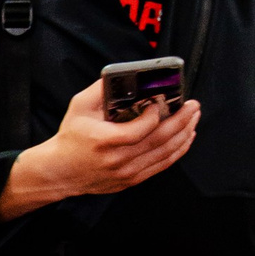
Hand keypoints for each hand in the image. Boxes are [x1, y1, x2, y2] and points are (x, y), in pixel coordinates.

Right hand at [0, 79, 199, 219]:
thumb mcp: (79, 107)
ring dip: (184, 134)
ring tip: (193, 118)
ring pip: (165, 154)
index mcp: (105, 140)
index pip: (140, 130)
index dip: (155, 116)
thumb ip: (101, 89)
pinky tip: (185, 137)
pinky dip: (178, 151)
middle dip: (181, 121)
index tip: (160, 103)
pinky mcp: (132, 179)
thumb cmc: (71, 137)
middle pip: (159, 141)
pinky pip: (162, 165)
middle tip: (193, 106)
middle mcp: (119, 159)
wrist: (61, 170)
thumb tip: (125, 76)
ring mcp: (127, 172)